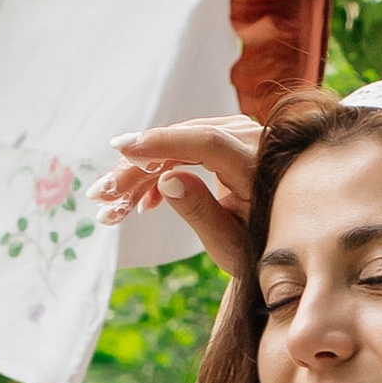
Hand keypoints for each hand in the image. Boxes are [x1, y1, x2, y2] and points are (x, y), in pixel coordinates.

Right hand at [94, 114, 261, 273]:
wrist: (280, 242)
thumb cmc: (258, 249)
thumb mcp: (230, 243)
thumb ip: (201, 211)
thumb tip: (166, 179)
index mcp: (258, 166)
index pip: (206, 143)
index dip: (162, 144)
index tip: (123, 149)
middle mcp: (251, 139)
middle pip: (182, 143)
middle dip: (136, 169)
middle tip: (101, 197)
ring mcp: (238, 133)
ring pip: (176, 145)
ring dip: (139, 175)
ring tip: (111, 208)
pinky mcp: (226, 137)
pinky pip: (183, 148)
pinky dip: (159, 173)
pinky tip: (141, 204)